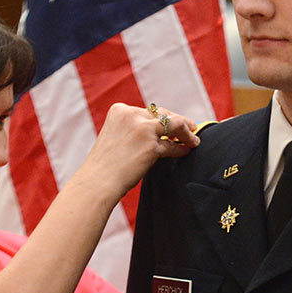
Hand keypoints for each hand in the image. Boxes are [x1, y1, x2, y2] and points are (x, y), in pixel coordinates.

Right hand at [73, 103, 199, 198]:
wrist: (97, 182)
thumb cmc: (105, 165)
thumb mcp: (115, 137)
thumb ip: (132, 129)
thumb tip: (159, 132)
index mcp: (119, 110)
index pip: (148, 111)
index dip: (164, 117)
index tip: (174, 122)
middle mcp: (131, 115)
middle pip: (163, 114)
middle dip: (178, 121)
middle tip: (191, 127)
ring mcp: (142, 129)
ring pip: (175, 124)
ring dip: (187, 133)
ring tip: (194, 140)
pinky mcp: (151, 145)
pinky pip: (173, 145)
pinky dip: (182, 148)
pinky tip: (186, 151)